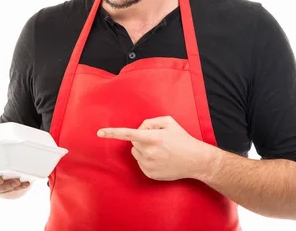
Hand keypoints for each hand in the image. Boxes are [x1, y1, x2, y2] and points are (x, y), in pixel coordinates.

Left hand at [97, 116, 211, 181]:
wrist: (195, 160)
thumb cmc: (182, 139)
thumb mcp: (169, 122)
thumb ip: (150, 121)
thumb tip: (139, 129)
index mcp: (152, 138)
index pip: (128, 133)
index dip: (112, 132)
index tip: (99, 133)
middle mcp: (148, 152)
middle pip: (133, 142)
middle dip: (141, 139)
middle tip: (157, 140)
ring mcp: (149, 165)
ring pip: (136, 153)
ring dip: (143, 149)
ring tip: (160, 150)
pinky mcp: (150, 174)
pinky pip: (140, 163)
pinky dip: (146, 159)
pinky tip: (160, 159)